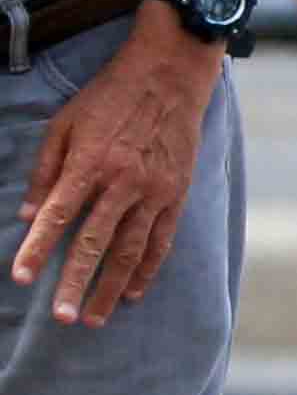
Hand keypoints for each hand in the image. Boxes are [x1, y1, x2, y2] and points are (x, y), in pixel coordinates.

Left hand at [14, 18, 216, 327]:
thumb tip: (30, 215)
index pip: (58, 217)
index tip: (21, 278)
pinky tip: (133, 292)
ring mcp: (154, 192)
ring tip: (96, 318)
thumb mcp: (64, 125)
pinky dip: (147, 269)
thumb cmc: (109, 98)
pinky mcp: (176, 195)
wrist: (170, 76)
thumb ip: (46, 171)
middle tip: (63, 317)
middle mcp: (122, 183)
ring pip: (130, 250)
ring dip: (111, 287)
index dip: (37, 249)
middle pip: (95, 243)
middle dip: (77, 283)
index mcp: (89, 164)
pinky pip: (161, 240)